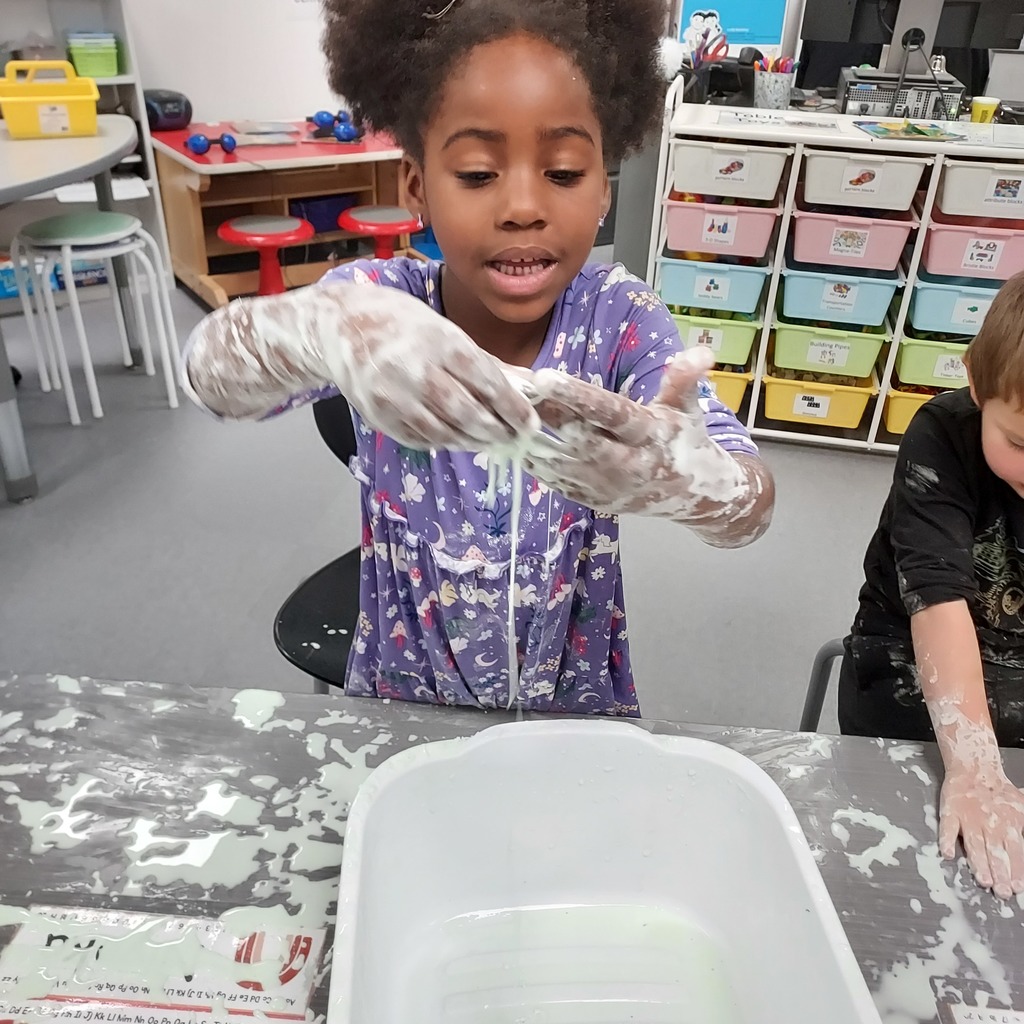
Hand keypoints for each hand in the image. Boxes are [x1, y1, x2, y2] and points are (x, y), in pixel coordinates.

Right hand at [187, 281, 538, 448]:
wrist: (339, 326)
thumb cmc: (400, 322)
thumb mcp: (444, 328)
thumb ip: (483, 360)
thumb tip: (526, 385)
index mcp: (439, 341)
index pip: (486, 382)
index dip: (512, 408)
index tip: (530, 423)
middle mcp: (416, 370)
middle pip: (467, 414)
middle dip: (497, 431)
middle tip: (513, 438)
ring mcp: (394, 396)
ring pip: (444, 433)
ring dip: (473, 441)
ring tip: (489, 439)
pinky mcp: (379, 416)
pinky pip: (420, 439)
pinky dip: (444, 441)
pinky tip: (457, 437)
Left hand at [522, 348, 760, 542]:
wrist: (690, 496)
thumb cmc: (684, 441)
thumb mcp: (688, 408)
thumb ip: (684, 380)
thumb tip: (700, 352)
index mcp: (648, 435)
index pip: (609, 412)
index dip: (577, 396)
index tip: (545, 376)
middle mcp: (625, 463)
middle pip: (576, 437)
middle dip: (543, 415)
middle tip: (512, 388)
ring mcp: (604, 486)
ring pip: (557, 462)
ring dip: (528, 438)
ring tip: (501, 409)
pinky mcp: (589, 499)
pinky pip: (553, 480)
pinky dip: (530, 460)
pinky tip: (508, 438)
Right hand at [939, 764, 1023, 898]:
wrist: (974, 767)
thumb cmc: (999, 791)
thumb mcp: (1023, 806)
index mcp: (1009, 824)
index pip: (1015, 851)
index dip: (1017, 869)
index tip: (1018, 886)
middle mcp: (990, 824)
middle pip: (996, 852)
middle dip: (1000, 873)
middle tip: (1002, 891)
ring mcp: (969, 819)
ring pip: (974, 844)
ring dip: (978, 862)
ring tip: (983, 879)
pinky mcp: (951, 812)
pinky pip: (947, 827)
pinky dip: (946, 840)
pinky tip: (947, 853)